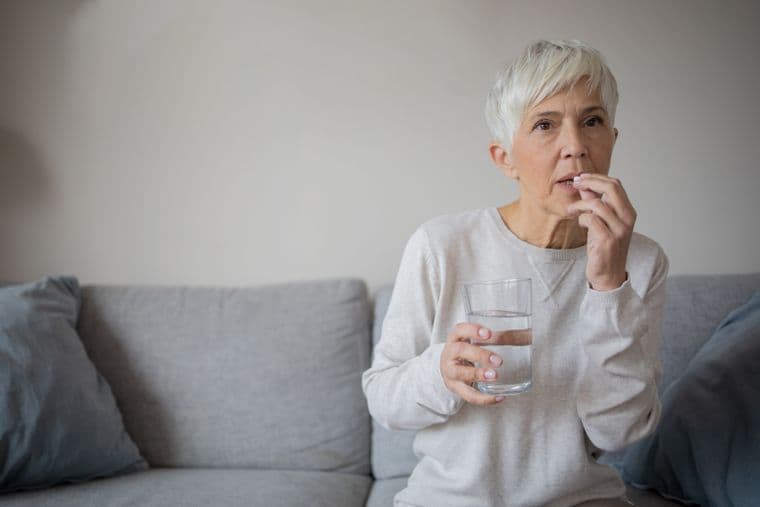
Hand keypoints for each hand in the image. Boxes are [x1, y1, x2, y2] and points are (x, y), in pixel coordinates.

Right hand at [440, 323, 504, 404]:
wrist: (448, 369)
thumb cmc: (468, 351)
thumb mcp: (478, 341)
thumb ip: (503, 337)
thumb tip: (530, 334)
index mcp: (455, 338)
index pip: (460, 330)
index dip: (472, 330)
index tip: (488, 334)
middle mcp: (449, 354)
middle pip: (459, 350)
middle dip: (479, 354)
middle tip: (498, 361)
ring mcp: (450, 372)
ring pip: (460, 373)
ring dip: (478, 374)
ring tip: (494, 376)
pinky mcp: (456, 388)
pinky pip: (469, 395)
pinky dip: (484, 398)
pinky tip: (499, 397)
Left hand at [567, 173, 635, 290]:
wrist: (608, 275)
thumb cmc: (603, 248)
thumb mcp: (600, 222)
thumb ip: (594, 204)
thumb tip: (584, 186)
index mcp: (628, 212)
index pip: (615, 184)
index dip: (596, 178)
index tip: (580, 178)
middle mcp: (627, 219)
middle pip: (611, 188)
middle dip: (590, 182)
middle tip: (575, 184)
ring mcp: (619, 230)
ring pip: (597, 204)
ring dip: (579, 205)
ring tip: (572, 210)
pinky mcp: (608, 240)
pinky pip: (591, 220)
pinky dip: (581, 219)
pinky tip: (579, 223)